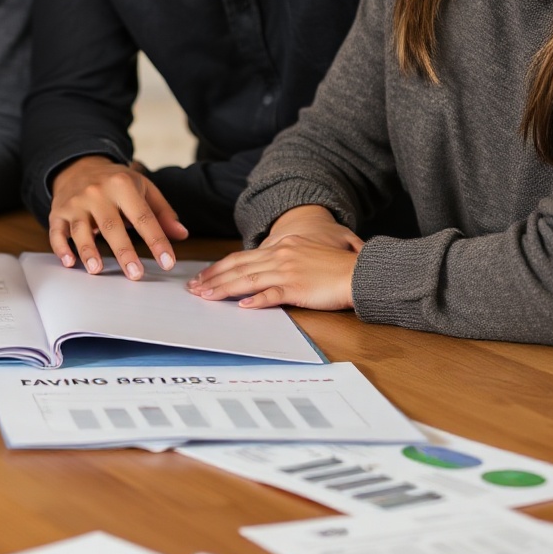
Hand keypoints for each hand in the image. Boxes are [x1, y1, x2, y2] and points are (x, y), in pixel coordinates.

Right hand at [47, 155, 187, 277]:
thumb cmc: (115, 182)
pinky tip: (69, 262)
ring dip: (88, 250)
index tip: (167, 262)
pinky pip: (56, 231)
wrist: (79, 166)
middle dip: (123, 251)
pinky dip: (61, 247)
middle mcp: (97, 192)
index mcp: (122, 185)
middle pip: (111, 226)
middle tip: (135, 274)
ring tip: (97, 269)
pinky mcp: (57, 212)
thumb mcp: (143, 188)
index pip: (143, 217)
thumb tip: (181, 234)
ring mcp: (75, 202)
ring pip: (81, 229)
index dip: (156, 241)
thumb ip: (162, 212)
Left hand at [186, 207, 360, 311]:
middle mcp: (280, 255)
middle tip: (193, 289)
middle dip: (213, 278)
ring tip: (206, 297)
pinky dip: (256, 300)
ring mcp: (288, 271)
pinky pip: (273, 295)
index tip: (203, 276)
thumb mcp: (305, 253)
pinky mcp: (299, 288)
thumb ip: (283, 259)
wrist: (359, 271)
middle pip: (238, 267)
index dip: (219, 267)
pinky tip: (241, 306)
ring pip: (248, 280)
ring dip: (224, 288)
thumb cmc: (334, 267)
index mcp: (280, 247)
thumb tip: (262, 273)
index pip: (241, 257)